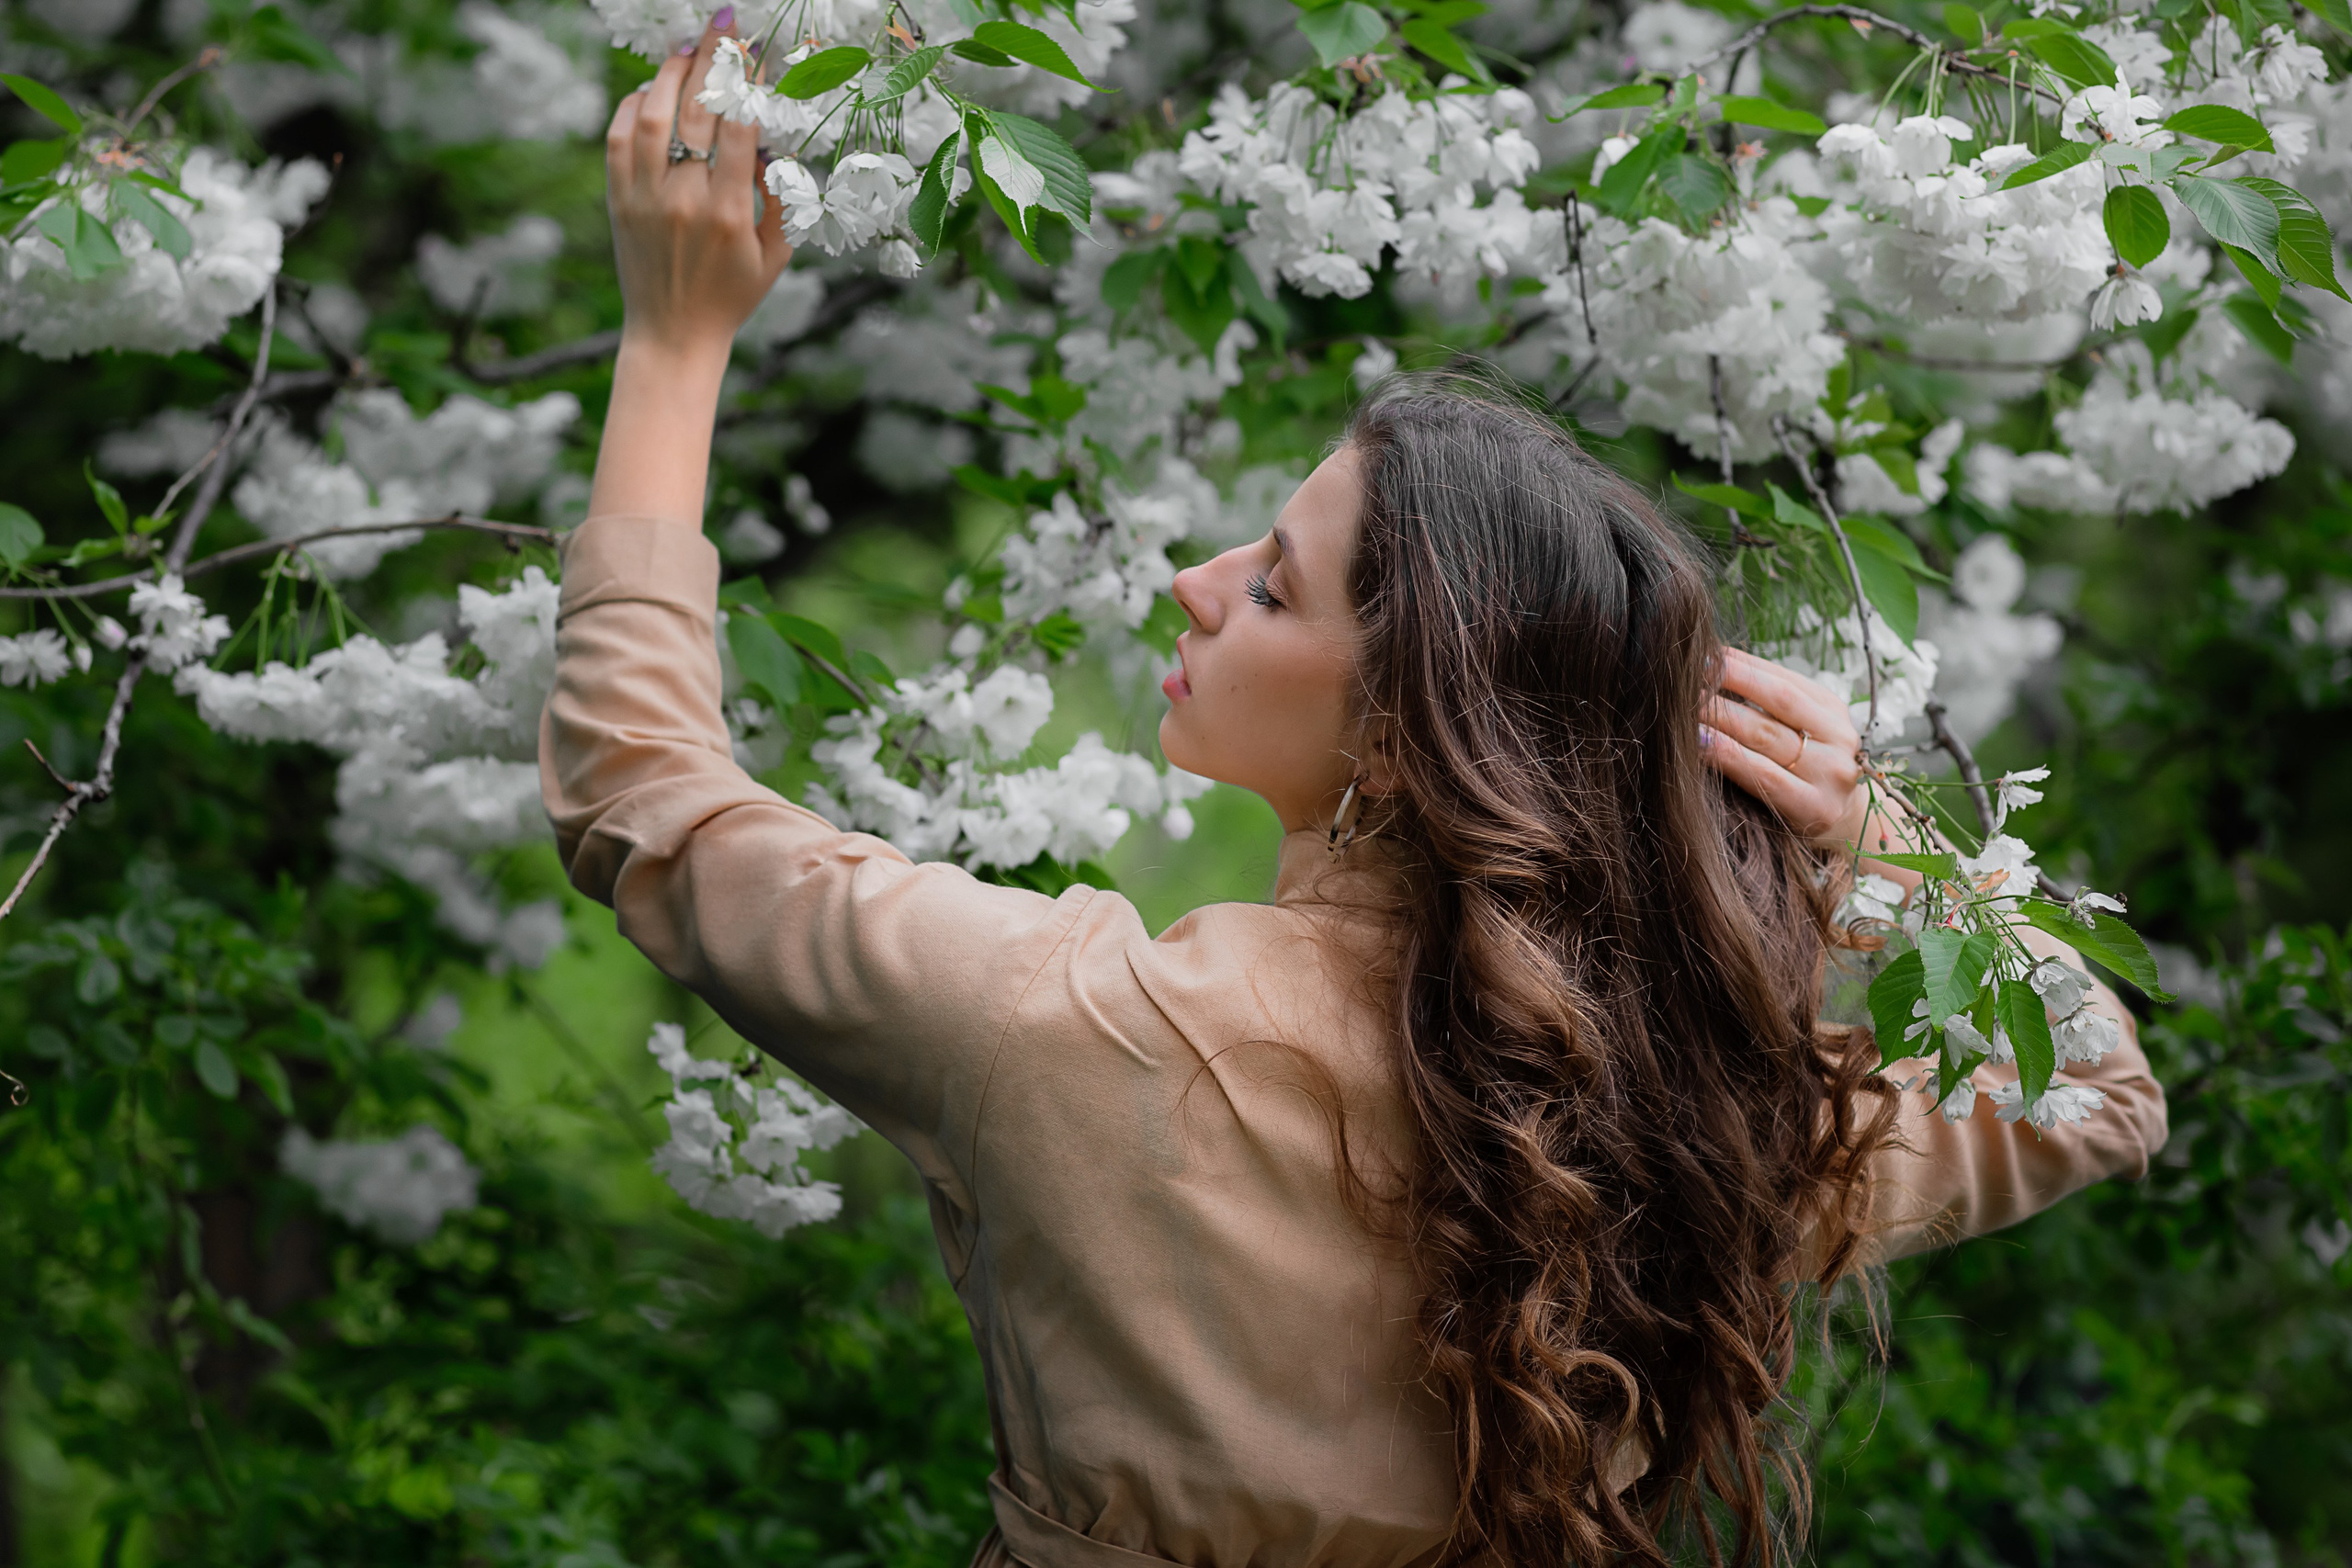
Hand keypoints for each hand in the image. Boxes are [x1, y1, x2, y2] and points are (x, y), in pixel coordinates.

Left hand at [604, 19, 792, 360]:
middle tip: (722, 26)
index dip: (748, 84)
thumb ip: (781, 197)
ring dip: (667, 74)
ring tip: (684, 49)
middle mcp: (684, 201)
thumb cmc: (733, 295)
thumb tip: (774, 140)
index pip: (740, 130)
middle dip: (711, 61)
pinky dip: (633, 106)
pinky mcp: (618, 199)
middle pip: (695, 111)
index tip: (756, 54)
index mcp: (730, 215)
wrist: (673, 334)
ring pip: (651, 116)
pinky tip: (650, 91)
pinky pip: (620, 138)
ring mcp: (645, 198)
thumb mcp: (776, 254)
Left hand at [1700, 647, 1869, 851]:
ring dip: (1719, 716)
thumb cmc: (1804, 773)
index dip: (1739, 665)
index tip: (1702, 653)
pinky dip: (1726, 755)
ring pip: (1764, 735)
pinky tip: (1697, 744)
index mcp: (1831, 709)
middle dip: (1726, 683)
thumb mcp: (1798, 731)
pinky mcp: (1814, 807)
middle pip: (1774, 701)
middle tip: (1684, 673)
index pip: (1780, 679)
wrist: (1846, 827)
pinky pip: (1761, 774)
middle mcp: (1837, 737)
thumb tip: (1710, 668)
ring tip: (1683, 704)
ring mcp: (1829, 773)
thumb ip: (1765, 705)